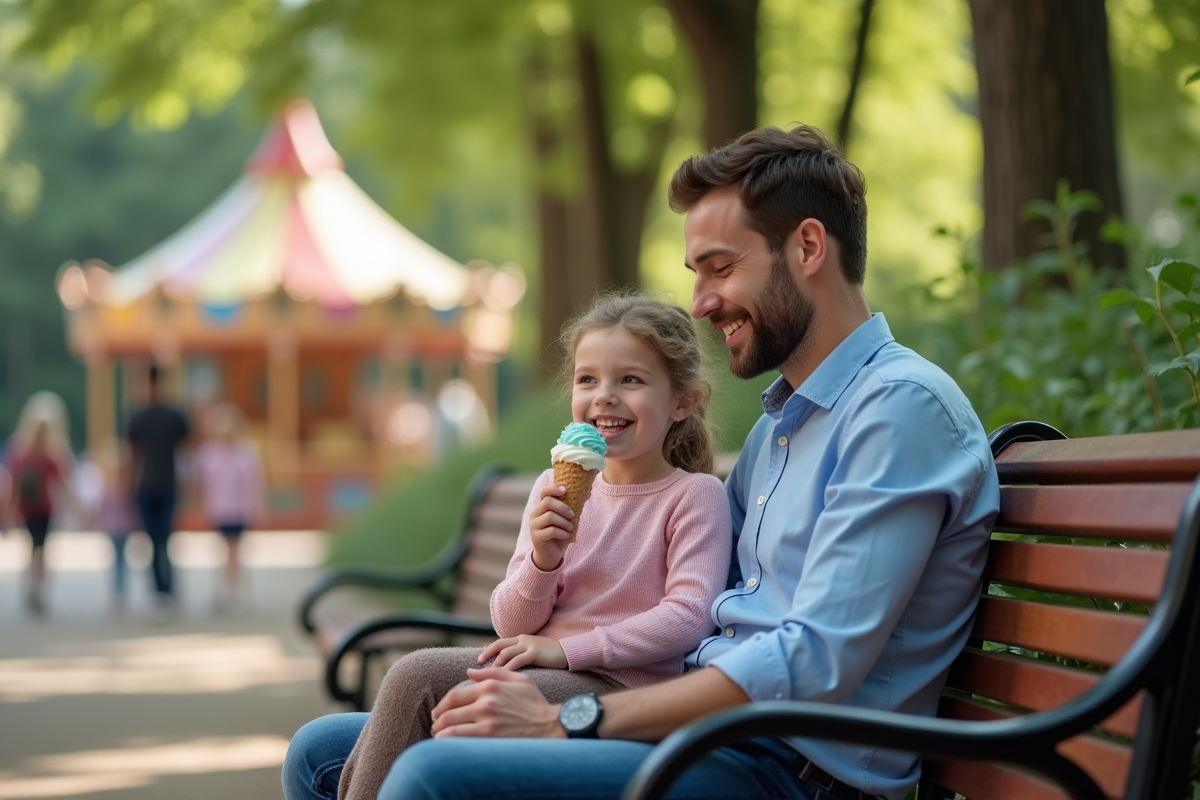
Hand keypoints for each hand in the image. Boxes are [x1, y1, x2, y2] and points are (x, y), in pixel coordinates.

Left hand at [431, 667, 563, 738]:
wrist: (551, 725)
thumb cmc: (535, 703)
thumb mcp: (518, 679)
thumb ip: (493, 674)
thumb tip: (469, 671)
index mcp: (490, 686)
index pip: (455, 695)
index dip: (442, 704)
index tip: (439, 711)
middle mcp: (486, 701)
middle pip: (450, 710)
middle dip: (438, 718)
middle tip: (435, 723)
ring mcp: (487, 719)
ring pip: (451, 725)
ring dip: (440, 731)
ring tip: (438, 734)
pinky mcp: (489, 736)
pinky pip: (460, 737)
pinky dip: (448, 740)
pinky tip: (445, 742)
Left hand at [478, 634, 567, 669]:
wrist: (568, 653)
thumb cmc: (550, 657)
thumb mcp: (532, 654)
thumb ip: (520, 656)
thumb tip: (505, 667)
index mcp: (520, 639)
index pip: (499, 643)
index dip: (488, 651)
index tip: (478, 661)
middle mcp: (522, 640)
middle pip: (499, 645)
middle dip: (487, 655)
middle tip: (478, 667)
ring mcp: (529, 645)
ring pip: (506, 653)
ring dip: (495, 665)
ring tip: (488, 676)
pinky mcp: (535, 653)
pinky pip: (517, 660)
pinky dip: (508, 669)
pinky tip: (503, 678)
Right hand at [528, 483, 573, 570]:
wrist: (551, 555)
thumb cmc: (559, 534)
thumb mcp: (565, 520)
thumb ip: (570, 507)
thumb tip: (586, 492)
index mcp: (541, 507)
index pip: (544, 492)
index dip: (553, 488)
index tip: (565, 490)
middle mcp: (535, 514)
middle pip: (547, 502)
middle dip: (563, 507)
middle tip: (572, 515)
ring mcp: (534, 526)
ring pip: (550, 516)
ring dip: (564, 522)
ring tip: (570, 527)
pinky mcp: (536, 537)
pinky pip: (551, 531)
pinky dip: (563, 533)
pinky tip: (566, 536)